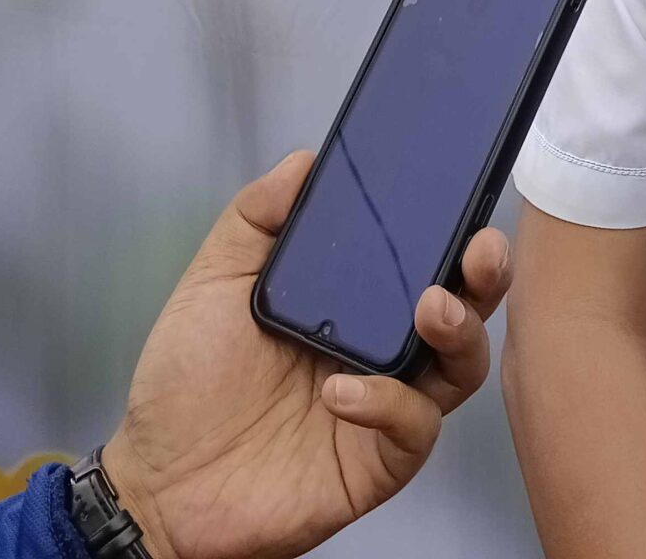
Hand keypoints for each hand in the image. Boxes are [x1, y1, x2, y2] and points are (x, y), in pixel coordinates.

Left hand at [100, 151, 512, 558]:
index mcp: (355, 303)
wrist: (158, 483)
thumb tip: (303, 162)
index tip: (461, 193)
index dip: (454, 227)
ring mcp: (387, 405)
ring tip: (430, 308)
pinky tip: (341, 393)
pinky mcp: (378, 461)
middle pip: (466, 305)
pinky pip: (415, 428)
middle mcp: (383, 350)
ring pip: (463, 365)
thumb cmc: (187, 386)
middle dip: (488, 272)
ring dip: (459, 330)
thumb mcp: (213, 285)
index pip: (424, 257)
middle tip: (479, 251)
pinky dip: (390, 404)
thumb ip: (254, 219)